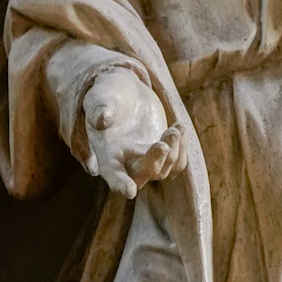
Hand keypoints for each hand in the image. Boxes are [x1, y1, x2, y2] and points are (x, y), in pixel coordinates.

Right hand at [81, 67, 185, 199]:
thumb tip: (102, 119)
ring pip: (163, 170)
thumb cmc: (107, 94)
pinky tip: (180, 127)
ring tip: (176, 127)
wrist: (126, 90)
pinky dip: (181, 148)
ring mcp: (145, 161)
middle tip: (162, 143)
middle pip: (141, 176)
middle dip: (154, 162)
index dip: (120, 183)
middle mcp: (125, 164)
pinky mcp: (162, 155)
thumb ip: (99, 109)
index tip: (130, 191)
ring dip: (173, 151)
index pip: (112, 174)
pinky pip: (176, 163)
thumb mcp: (100, 97)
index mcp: (106, 154)